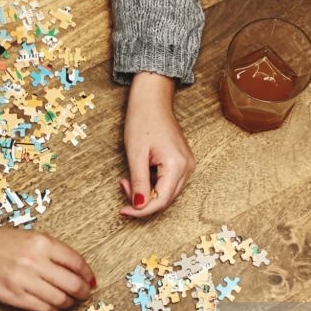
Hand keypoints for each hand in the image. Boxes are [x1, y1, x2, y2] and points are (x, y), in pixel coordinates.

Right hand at [0, 191, 94, 310]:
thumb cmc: (2, 241)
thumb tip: (80, 271)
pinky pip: (42, 308)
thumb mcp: (32, 237)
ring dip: (69, 302)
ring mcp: (22, 280)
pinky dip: (53, 308)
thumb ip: (55, 252)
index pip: (76, 263)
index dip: (88, 275)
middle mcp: (34, 262)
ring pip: (59, 299)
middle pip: (72, 284)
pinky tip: (54, 304)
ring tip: (70, 300)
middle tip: (85, 294)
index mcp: (42, 243)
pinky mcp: (12, 296)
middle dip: (83, 292)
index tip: (92, 281)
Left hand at [120, 72, 194, 217]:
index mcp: (177, 165)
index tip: (123, 210)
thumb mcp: (135, 154)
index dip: (141, 210)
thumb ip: (138, 182)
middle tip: (123, 186)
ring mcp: (187, 165)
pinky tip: (139, 175)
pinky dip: (152, 185)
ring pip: (166, 193)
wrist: (152, 100)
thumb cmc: (143, 121)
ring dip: (146, 193)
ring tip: (128, 179)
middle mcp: (187, 168)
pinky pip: (168, 183)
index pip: (161, 201)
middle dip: (142, 200)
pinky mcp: (182, 163)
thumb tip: (138, 206)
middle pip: (165, 199)